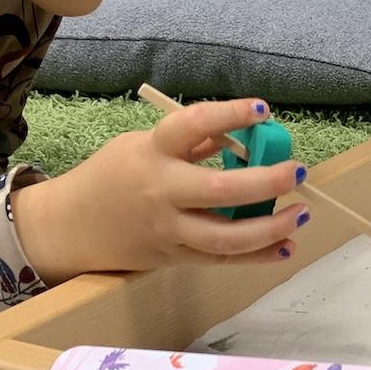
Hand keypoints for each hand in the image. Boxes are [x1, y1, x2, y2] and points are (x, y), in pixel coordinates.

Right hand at [11, 98, 307, 284]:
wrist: (70, 228)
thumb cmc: (111, 176)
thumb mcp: (140, 144)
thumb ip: (189, 143)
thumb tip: (239, 136)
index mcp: (152, 153)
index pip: (192, 126)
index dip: (229, 115)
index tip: (262, 109)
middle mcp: (162, 193)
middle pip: (219, 191)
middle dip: (266, 181)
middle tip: (297, 171)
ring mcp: (168, 230)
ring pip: (225, 237)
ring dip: (270, 227)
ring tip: (300, 212)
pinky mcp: (174, 258)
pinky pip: (221, 260)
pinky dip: (257, 256)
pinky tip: (286, 246)